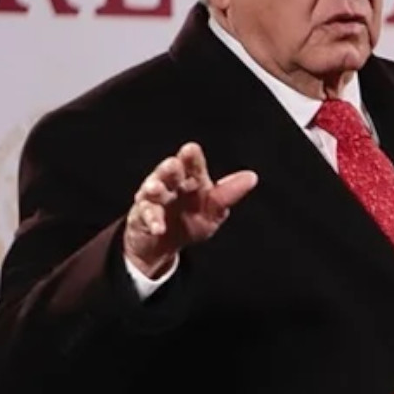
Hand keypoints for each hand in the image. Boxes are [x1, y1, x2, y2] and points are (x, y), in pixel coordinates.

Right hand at [124, 143, 257, 278]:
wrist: (164, 244)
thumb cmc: (190, 221)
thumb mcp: (214, 212)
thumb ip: (227, 195)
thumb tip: (252, 177)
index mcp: (192, 180)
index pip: (192, 165)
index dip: (191, 158)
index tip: (191, 149)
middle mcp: (171, 184)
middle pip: (169, 173)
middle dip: (170, 169)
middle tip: (173, 165)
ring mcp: (153, 199)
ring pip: (153, 190)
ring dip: (154, 189)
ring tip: (154, 189)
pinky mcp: (141, 216)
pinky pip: (145, 216)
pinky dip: (152, 221)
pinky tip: (158, 227)